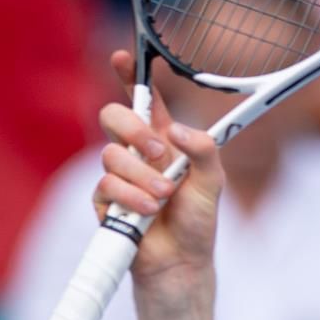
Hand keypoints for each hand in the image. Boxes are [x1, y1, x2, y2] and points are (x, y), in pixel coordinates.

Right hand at [96, 50, 223, 286]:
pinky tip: (148, 213)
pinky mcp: (106, 201)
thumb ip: (204, 150)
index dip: (131, 75)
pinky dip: (131, 198)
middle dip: (132, 128)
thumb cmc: (198, 222)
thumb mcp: (213, 182)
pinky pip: (106, 186)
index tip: (122, 56)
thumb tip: (176, 131)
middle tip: (158, 151)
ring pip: (111, 155)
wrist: (181, 263)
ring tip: (164, 198)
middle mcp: (138, 153)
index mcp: (164, 140)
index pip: (144, 99)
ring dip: (141, 176)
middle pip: (113, 117)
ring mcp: (119, 176)